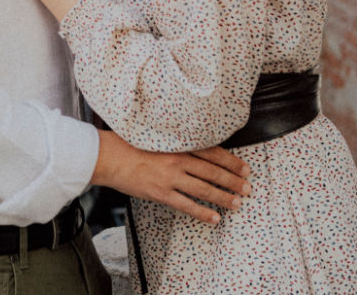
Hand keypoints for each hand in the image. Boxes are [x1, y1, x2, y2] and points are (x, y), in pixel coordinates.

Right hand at [91, 131, 250, 223]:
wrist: (108, 156)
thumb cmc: (129, 145)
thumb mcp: (157, 138)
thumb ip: (176, 144)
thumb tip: (196, 152)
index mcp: (177, 145)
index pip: (213, 153)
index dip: (231, 161)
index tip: (244, 168)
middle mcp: (177, 160)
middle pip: (213, 171)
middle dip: (233, 180)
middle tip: (248, 188)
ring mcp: (170, 178)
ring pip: (204, 188)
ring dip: (223, 197)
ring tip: (237, 203)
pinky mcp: (160, 193)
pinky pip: (186, 205)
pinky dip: (202, 213)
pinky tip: (214, 218)